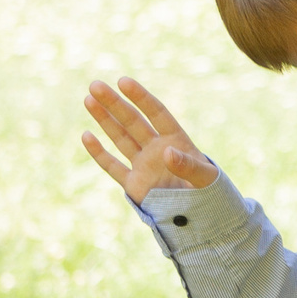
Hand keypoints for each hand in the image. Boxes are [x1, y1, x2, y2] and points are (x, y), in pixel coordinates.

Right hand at [82, 77, 217, 202]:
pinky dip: (99, 153)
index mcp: (176, 141)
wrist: (202, 215)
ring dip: (105, 120)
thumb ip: (188, 166)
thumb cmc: (210, 192)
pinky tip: (86, 135)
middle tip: (95, 85)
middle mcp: (157, 149)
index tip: (124, 82)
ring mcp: (144, 165)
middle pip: (133, 121)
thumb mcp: (205, 178)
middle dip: (115, 103)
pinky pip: (113, 166)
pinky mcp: (134, 185)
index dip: (141, 98)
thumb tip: (167, 153)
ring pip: (120, 138)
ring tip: (88, 99)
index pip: (156, 114)